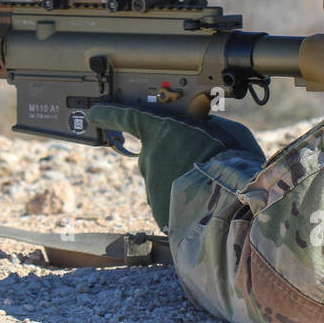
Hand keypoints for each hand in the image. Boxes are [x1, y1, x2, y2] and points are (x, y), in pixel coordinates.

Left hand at [85, 104, 263, 230]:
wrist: (229, 201)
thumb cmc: (230, 159)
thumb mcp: (223, 128)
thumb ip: (204, 127)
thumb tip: (203, 129)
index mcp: (161, 130)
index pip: (125, 118)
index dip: (108, 114)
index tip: (94, 113)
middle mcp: (149, 156)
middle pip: (156, 154)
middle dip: (173, 158)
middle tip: (202, 162)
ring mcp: (151, 185)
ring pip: (164, 180)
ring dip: (181, 181)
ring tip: (210, 185)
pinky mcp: (157, 209)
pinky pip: (169, 202)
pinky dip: (182, 202)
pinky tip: (204, 203)